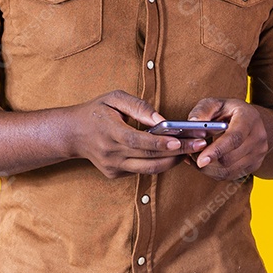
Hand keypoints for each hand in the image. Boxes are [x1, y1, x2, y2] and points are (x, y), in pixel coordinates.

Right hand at [67, 90, 207, 178]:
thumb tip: (161, 120)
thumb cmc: (96, 111)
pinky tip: (173, 154)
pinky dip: (159, 163)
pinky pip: (142, 170)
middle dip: (178, 152)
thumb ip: (138, 107)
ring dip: (172, 161)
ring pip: (149, 169)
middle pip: (149, 157)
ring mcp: (113, 167)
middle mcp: (111, 153)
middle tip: (200, 144)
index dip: (160, 143)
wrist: (72, 134)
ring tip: (192, 150)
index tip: (181, 140)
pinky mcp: (115, 174)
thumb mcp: (114, 98)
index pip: (138, 141)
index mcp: (109, 132)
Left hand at [185, 97, 268, 181]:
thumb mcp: (215, 103)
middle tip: (191, 152)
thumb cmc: (228, 110)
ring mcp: (259, 153)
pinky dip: (214, 172)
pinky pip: (230, 175)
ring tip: (196, 157)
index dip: (216, 150)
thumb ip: (202, 111)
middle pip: (230, 158)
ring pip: (228, 171)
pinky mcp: (255, 165)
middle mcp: (258, 137)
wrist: (250, 120)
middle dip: (207, 159)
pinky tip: (206, 162)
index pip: (234, 138)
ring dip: (208, 168)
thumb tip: (192, 124)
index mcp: (249, 118)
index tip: (200, 160)